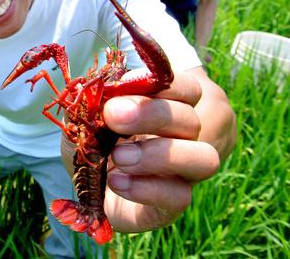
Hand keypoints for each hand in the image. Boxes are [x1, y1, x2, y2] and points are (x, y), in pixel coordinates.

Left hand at [59, 70, 220, 232]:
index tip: (121, 87)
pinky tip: (116, 181)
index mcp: (168, 109)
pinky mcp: (172, 204)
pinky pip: (180, 196)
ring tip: (118, 156)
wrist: (86, 189)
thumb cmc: (92, 144)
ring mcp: (183, 173)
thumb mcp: (87, 119)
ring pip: (204, 159)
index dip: (162, 86)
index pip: (188, 89)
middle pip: (192, 120)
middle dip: (152, 114)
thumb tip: (98, 92)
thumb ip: (96, 103)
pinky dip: (147, 188)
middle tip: (112, 116)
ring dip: (158, 154)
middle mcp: (184, 139)